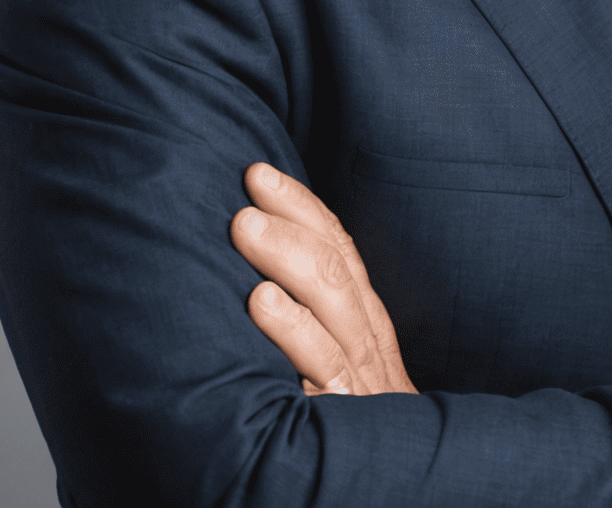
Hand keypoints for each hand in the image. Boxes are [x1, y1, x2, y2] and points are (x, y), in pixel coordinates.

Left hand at [230, 163, 416, 396]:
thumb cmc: (349, 437)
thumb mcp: (335, 376)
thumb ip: (310, 333)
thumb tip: (252, 280)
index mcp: (365, 323)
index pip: (339, 248)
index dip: (301, 206)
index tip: (259, 174)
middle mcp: (367, 339)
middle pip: (335, 261)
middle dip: (290, 218)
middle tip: (249, 185)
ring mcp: (362, 373)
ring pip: (331, 296)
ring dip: (286, 253)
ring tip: (243, 225)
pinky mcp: (349, 410)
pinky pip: (324, 361)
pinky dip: (293, 326)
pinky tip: (260, 300)